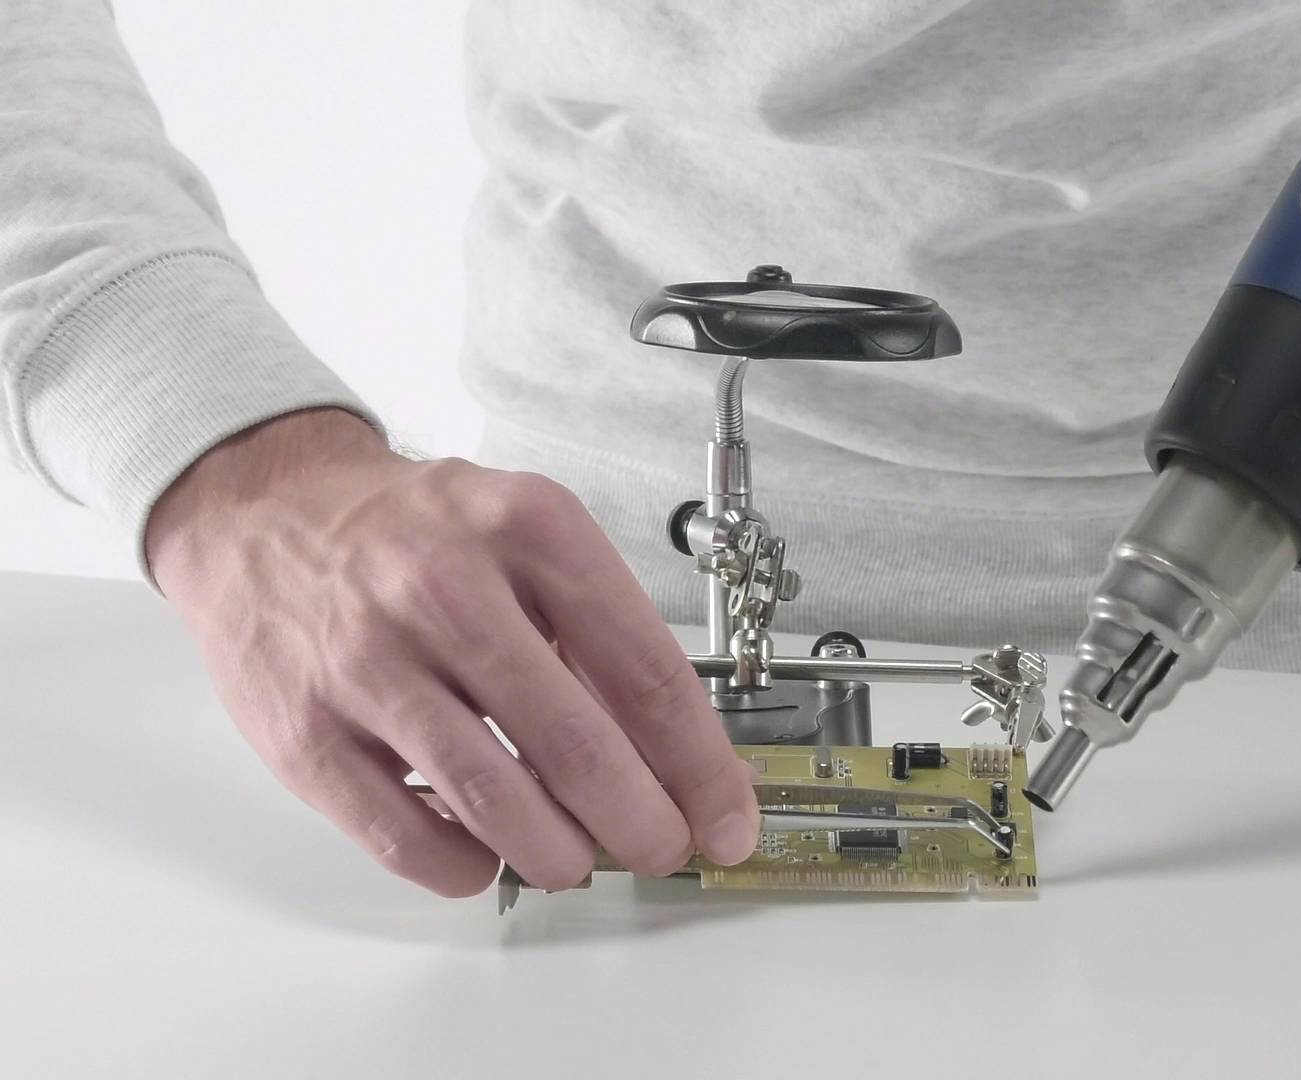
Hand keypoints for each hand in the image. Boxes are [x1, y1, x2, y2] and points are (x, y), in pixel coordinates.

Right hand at [148, 409, 760, 895]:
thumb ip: (598, 635)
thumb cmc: (414, 532)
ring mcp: (368, 661)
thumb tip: (679, 760)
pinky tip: (486, 854)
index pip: (646, 670)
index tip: (728, 816)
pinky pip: (406, 837)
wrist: (262, 512)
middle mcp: (446, 587)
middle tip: (660, 848)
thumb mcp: (526, 538)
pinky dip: (465, 866)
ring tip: (579, 858)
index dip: (700, 765)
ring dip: (561, 855)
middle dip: (641, 823)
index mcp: (528, 528)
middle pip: (579, 746)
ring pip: (497, 802)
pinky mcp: (306, 731)